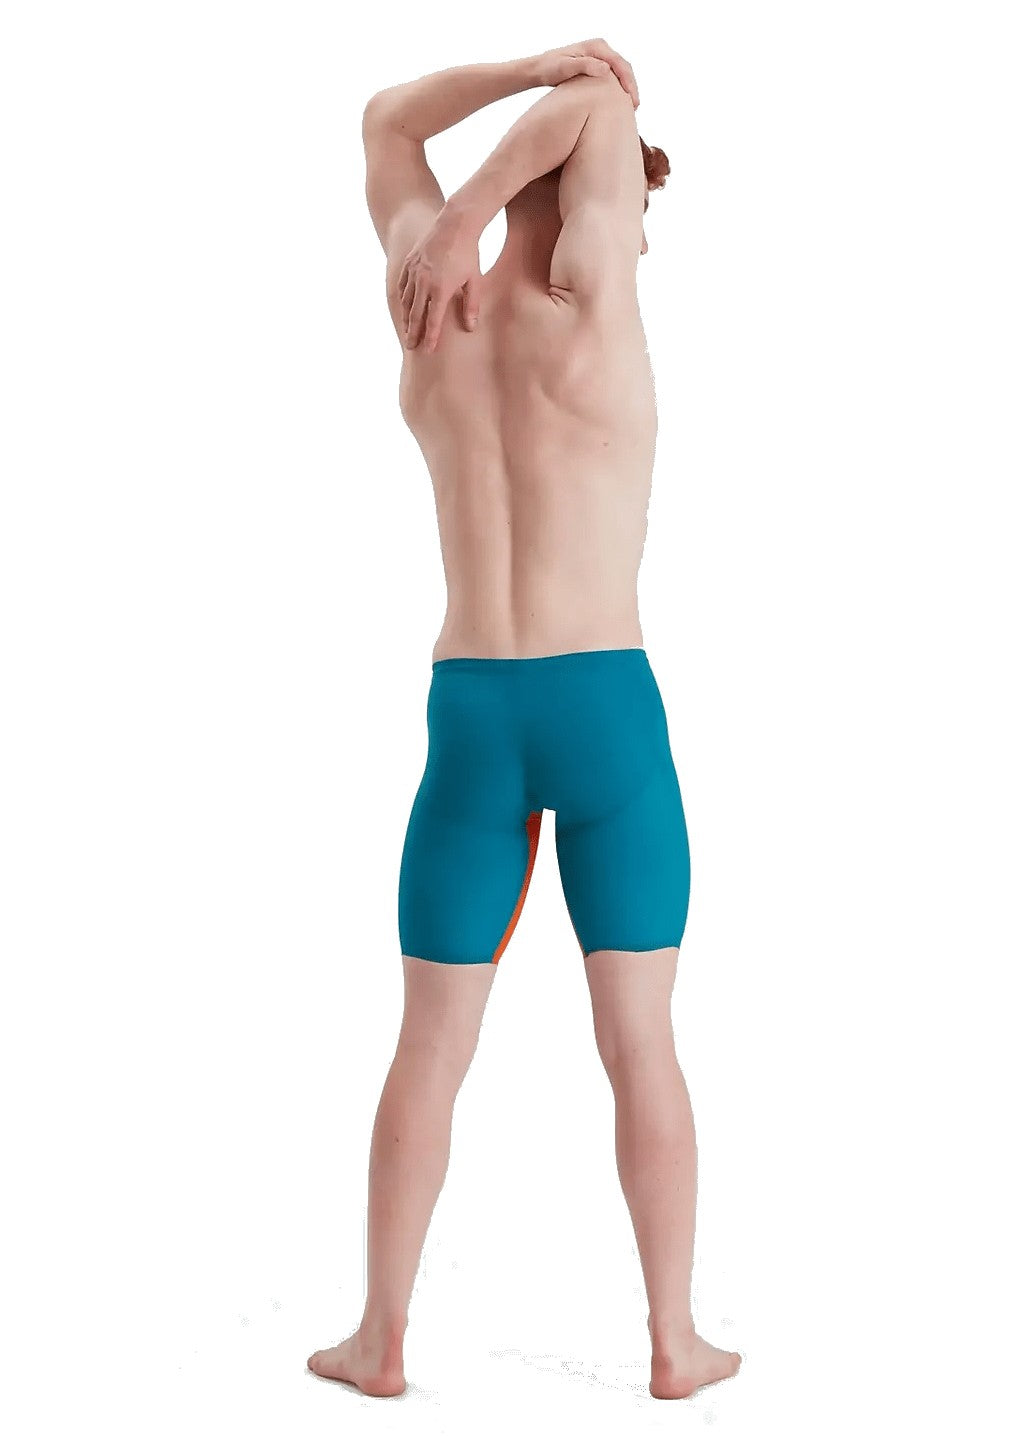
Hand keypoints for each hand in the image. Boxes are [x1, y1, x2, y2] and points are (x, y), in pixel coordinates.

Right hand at [398, 211, 482, 352]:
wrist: (455, 224)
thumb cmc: (468, 253)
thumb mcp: (474, 281)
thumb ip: (471, 306)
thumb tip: (470, 328)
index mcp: (440, 289)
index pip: (433, 321)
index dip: (430, 338)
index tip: (428, 351)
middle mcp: (424, 282)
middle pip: (415, 315)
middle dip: (413, 333)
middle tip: (411, 347)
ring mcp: (414, 272)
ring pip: (406, 301)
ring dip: (407, 317)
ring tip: (407, 330)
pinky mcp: (410, 262)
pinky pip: (402, 285)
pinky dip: (403, 298)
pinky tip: (405, 306)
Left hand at [530, 38, 638, 108]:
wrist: (540, 69)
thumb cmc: (550, 68)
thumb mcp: (566, 67)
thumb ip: (586, 66)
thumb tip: (606, 69)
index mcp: (597, 47)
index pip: (620, 63)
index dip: (628, 82)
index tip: (632, 100)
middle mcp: (600, 49)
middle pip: (623, 67)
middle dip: (631, 87)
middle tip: (635, 107)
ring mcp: (599, 58)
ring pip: (620, 73)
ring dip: (626, 89)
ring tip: (630, 108)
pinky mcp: (595, 67)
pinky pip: (612, 77)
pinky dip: (618, 89)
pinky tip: (619, 103)